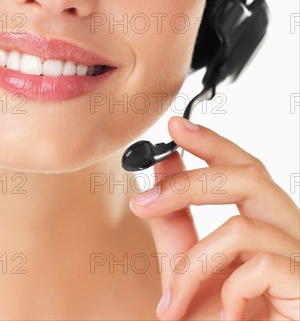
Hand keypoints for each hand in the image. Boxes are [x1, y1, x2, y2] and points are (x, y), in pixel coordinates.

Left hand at [129, 116, 299, 320]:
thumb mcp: (186, 266)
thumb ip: (176, 218)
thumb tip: (163, 163)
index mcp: (266, 223)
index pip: (245, 168)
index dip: (213, 143)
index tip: (175, 126)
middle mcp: (291, 232)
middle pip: (250, 177)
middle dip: (188, 185)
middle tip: (143, 203)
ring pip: (242, 227)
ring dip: (193, 265)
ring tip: (174, 303)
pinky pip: (262, 264)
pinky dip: (230, 290)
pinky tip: (228, 316)